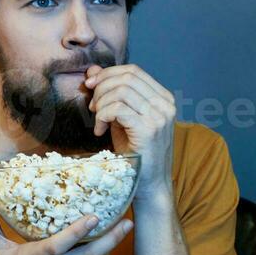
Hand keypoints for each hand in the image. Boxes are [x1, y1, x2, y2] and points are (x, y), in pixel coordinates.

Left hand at [83, 63, 175, 202]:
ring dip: (101, 104)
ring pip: (121, 91)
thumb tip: (92, 70)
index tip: (90, 85)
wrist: (148, 184)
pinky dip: (102, 117)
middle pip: (126, 78)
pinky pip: (118, 109)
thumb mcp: (120, 118)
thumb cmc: (134, 152)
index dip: (108, 73)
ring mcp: (160, 116)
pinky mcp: (149, 130)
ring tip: (97, 121)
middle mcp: (166, 104)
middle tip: (92, 108)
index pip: (133, 71)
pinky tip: (100, 132)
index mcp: (163, 98)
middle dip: (102, 88)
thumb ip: (109, 94)